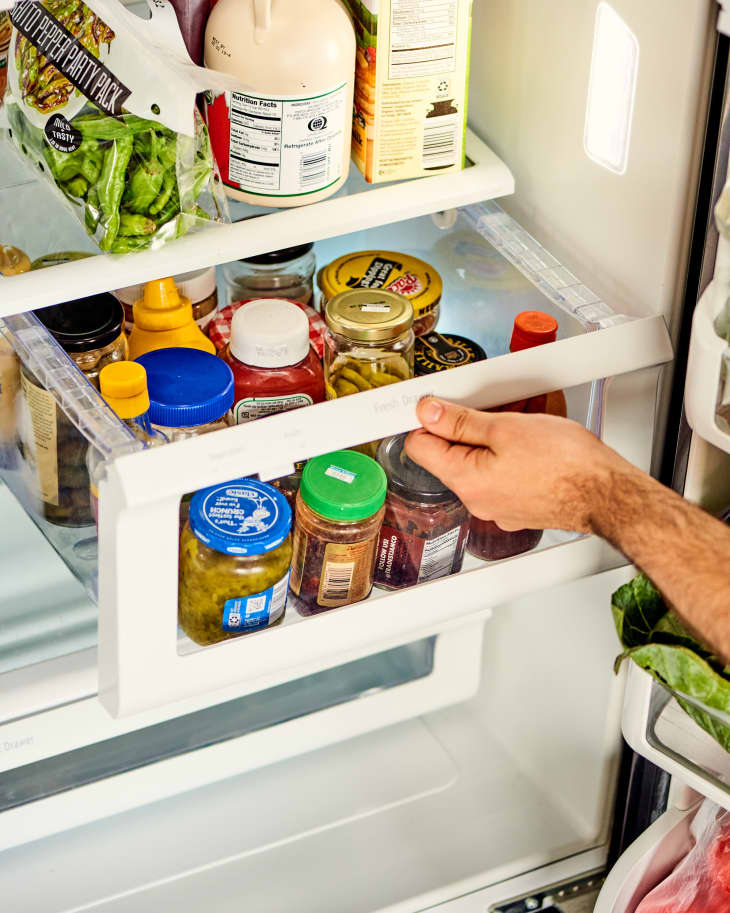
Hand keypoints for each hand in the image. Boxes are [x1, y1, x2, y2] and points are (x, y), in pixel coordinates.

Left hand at [404, 397, 640, 533]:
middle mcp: (477, 500)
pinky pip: (503, 474)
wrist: (608, 494)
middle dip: (469, 426)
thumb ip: (460, 421)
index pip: (419, 447)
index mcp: (466, 480)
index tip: (440, 405)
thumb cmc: (567, 465)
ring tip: (523, 422)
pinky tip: (534, 442)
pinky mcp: (518, 507)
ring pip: (481, 462)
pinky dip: (513, 455)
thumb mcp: (506, 428)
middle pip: (453, 454)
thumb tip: (428, 413)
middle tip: (494, 408)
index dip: (427, 420)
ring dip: (495, 437)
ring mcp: (498, 507)